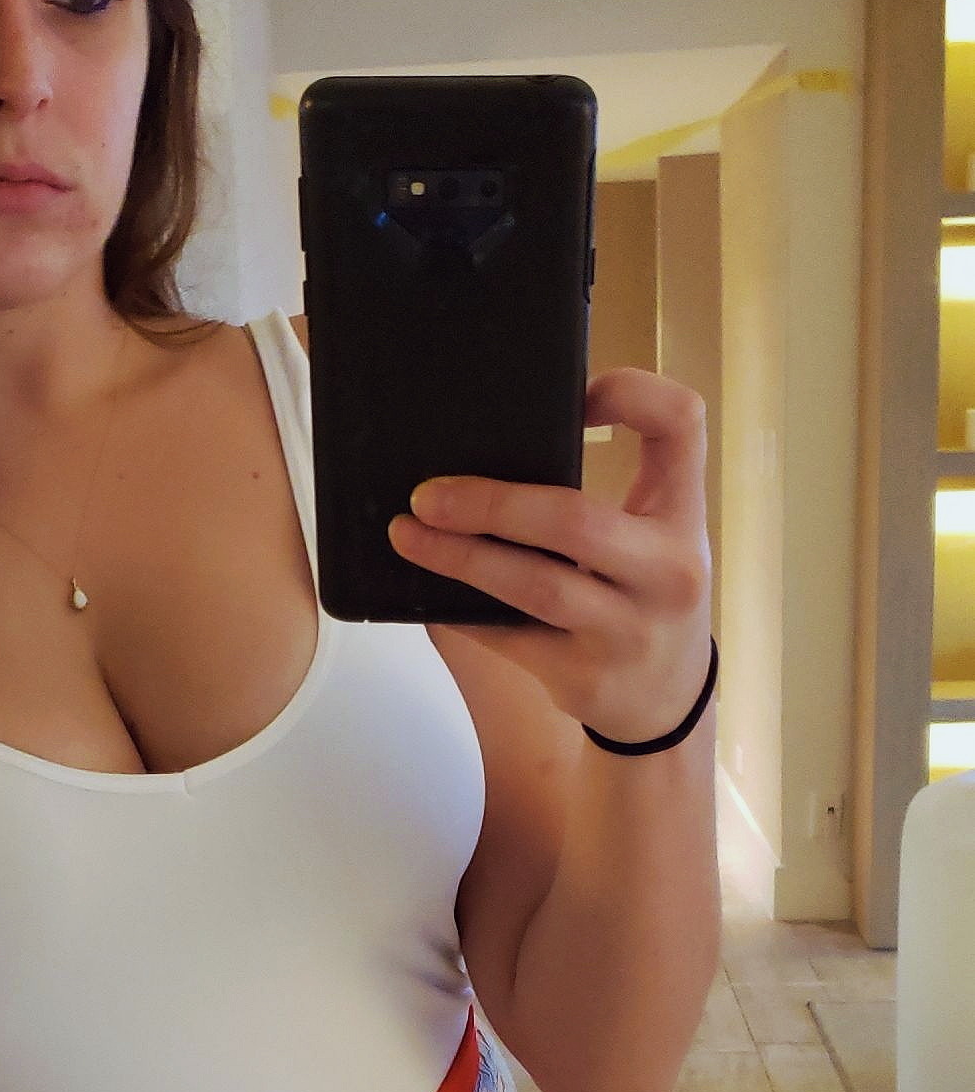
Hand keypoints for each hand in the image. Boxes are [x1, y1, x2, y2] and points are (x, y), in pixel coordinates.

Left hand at [387, 367, 713, 741]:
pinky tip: (427, 589)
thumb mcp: (652, 537)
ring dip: (460, 557)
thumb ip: (605, 492)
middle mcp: (669, 572)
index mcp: (684, 516)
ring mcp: (628, 631)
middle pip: (574, 519)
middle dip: (492, 503)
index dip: (628, 391)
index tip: (574, 394)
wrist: (666, 701)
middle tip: (427, 494)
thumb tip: (488, 449)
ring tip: (407, 534)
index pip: (679, 423)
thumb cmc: (642, 593)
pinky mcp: (585, 678)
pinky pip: (509, 637)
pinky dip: (463, 609)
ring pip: (533, 586)